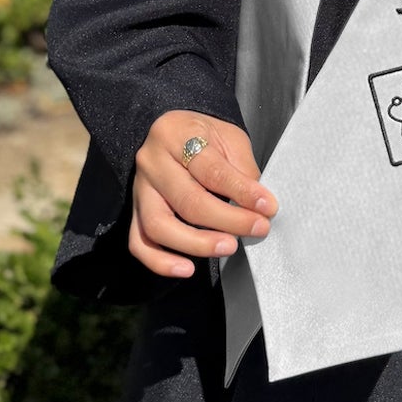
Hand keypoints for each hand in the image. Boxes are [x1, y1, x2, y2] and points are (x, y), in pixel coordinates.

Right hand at [129, 110, 277, 279]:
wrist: (173, 132)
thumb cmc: (205, 136)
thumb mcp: (228, 137)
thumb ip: (241, 168)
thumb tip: (258, 206)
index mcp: (176, 134)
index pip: (210, 170)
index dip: (241, 191)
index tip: (268, 207)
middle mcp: (152, 162)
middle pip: (187, 200)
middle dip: (227, 220)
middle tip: (258, 228)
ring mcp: (139, 189)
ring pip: (159, 225)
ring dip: (197, 243)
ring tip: (229, 247)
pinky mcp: (134, 212)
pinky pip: (139, 243)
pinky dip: (160, 262)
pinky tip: (187, 269)